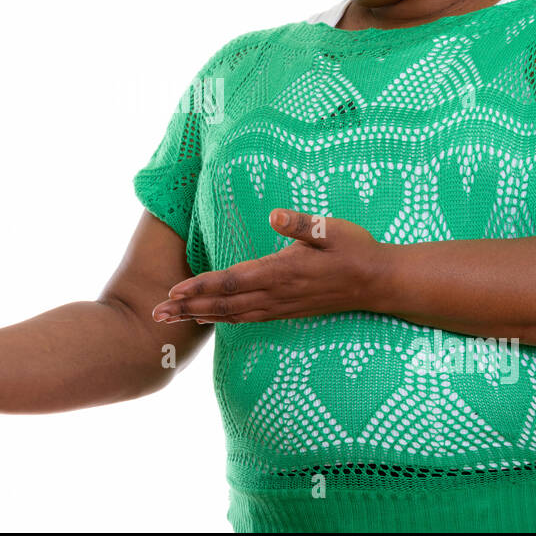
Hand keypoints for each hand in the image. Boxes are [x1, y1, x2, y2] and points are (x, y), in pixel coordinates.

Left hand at [150, 209, 383, 323]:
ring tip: (172, 320)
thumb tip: (275, 215)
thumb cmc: (355, 250)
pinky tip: (209, 319)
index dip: (201, 286)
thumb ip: (301, 225)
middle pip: (224, 303)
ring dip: (200, 316)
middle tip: (156, 315)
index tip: (174, 291)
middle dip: (188, 308)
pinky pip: (247, 318)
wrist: (379, 283)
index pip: (233, 281)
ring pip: (233, 315)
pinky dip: (223, 320)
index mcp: (282, 272)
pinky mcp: (287, 311)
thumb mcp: (330, 230)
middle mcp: (277, 294)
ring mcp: (281, 305)